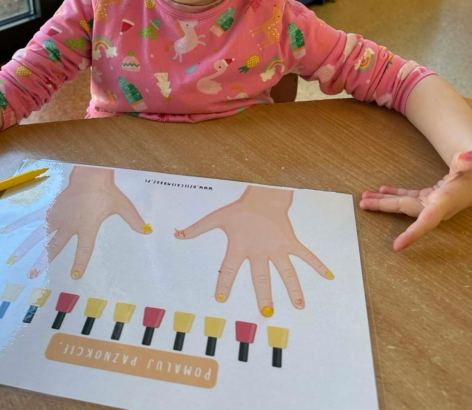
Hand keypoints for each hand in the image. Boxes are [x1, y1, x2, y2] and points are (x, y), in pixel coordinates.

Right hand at [4, 165, 151, 277]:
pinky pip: (37, 219)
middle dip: (45, 261)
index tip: (75, 275)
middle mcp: (70, 224)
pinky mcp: (53, 209)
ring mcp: (59, 216)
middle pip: (56, 246)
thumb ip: (134, 220)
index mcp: (87, 227)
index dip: (80, 262)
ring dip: (30, 248)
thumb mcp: (122, 205)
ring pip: (42, 235)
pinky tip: (9, 230)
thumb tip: (148, 231)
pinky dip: (23, 224)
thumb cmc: (106, 190)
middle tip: (33, 275)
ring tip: (17, 260)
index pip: (83, 249)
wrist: (90, 172)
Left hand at [174, 186, 333, 315]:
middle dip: (264, 296)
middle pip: (261, 278)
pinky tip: (329, 276)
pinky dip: (318, 265)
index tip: (220, 299)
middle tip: (266, 313)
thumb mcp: (216, 218)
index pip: (229, 270)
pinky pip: (306, 256)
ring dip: (294, 289)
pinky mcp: (290, 242)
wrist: (264, 193)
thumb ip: (197, 229)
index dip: (224, 284)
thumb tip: (177, 235)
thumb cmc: (240, 209)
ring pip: (287, 272)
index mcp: (240, 247)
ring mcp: (277, 247)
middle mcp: (259, 250)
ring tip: (300, 306)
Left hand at [360, 151, 471, 250]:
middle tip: (362, 205)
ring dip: (384, 200)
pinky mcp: (431, 197)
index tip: (397, 246)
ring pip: (404, 203)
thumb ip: (471, 161)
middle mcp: (437, 205)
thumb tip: (466, 158)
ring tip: (365, 199)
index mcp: (446, 201)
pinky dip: (395, 193)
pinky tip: (382, 190)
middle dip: (384, 207)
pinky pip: (409, 196)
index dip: (412, 234)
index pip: (428, 221)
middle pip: (406, 209)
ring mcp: (433, 202)